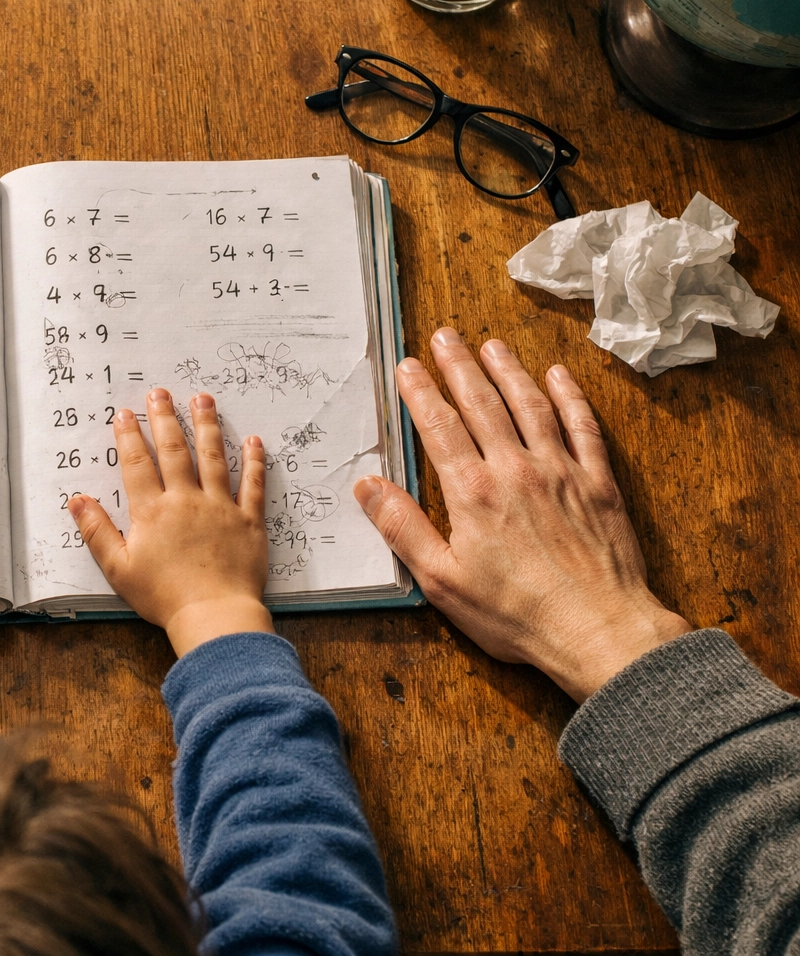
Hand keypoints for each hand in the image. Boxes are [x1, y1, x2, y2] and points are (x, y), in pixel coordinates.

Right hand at [68, 389, 271, 656]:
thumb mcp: (119, 568)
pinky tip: (254, 441)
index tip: (125, 413)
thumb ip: (97, 531)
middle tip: (160, 393)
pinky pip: (253, 485)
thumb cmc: (163, 596)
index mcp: (152, 511)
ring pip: (213, 457)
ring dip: (207, 426)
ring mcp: (220, 507)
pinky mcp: (248, 521)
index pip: (138, 464)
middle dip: (165, 418)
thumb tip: (77, 500)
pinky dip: (254, 462)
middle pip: (174, 450)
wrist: (213, 615)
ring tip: (203, 399)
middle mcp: (186, 500)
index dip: (129, 436)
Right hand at [354, 328, 689, 701]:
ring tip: (492, 346)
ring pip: (531, 406)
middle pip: (483, 404)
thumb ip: (403, 527)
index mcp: (473, 492)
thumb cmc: (515, 614)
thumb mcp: (441, 580)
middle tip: (445, 337)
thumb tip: (367, 486)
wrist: (598, 630)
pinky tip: (558, 377)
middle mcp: (516, 469)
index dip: (421, 392)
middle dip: (460, 367)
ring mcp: (561, 472)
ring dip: (509, 372)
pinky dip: (570, 398)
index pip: (439, 427)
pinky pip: (583, 427)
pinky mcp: (598, 484)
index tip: (408, 366)